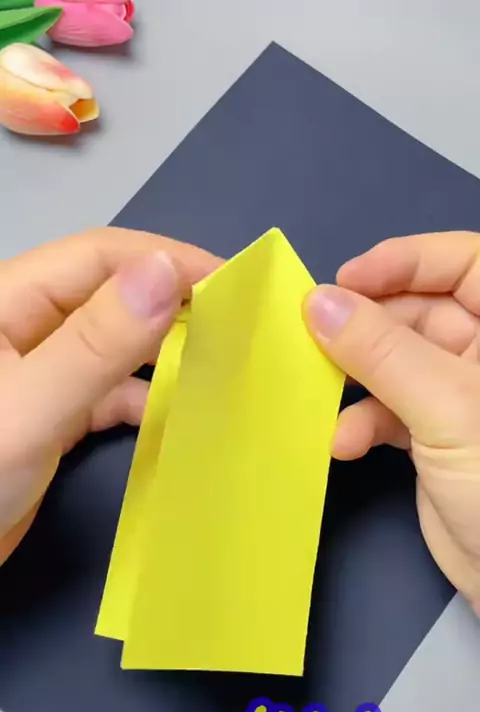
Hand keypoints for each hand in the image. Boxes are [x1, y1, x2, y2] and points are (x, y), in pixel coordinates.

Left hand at [0, 227, 219, 563]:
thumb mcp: (29, 406)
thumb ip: (96, 343)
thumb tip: (168, 272)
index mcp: (8, 300)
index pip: (99, 258)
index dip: (166, 261)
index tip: (233, 284)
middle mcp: (25, 326)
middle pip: (110, 295)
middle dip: (170, 303)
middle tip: (237, 324)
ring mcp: (37, 373)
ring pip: (112, 345)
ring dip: (161, 352)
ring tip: (219, 364)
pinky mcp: (47, 415)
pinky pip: (105, 392)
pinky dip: (142, 398)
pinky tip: (177, 412)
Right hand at [303, 232, 479, 611]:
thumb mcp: (446, 406)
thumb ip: (381, 350)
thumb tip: (317, 302)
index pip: (463, 263)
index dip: (405, 261)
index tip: (345, 281)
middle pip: (420, 312)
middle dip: (367, 329)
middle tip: (314, 340)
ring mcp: (460, 396)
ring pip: (397, 362)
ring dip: (357, 382)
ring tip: (322, 396)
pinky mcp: (436, 436)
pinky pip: (391, 409)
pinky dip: (364, 422)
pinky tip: (345, 443)